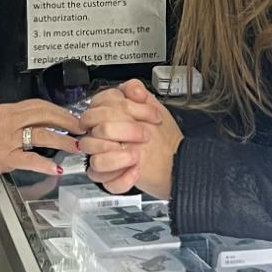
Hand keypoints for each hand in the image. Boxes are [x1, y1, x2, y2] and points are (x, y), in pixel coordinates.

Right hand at [0, 99, 83, 195]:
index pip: (38, 104)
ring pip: (41, 135)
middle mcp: (5, 121)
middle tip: (81, 129)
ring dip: (62, 141)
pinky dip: (44, 165)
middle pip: (44, 115)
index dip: (58, 110)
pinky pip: (29, 159)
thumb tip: (39, 125)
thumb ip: (14, 123)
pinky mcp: (2, 158)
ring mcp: (4, 139)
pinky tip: (55, 169)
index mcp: (4, 111)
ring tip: (75, 147)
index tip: (71, 117)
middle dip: (66, 121)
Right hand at [79, 79, 182, 198]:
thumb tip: (134, 90)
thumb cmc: (163, 138)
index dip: (125, 107)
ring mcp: (103, 157)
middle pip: (97, 129)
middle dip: (123, 130)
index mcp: (110, 117)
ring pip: (95, 159)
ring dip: (118, 157)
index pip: (100, 104)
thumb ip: (140, 94)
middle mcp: (103, 136)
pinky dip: (121, 178)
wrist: (176, 162)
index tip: (150, 115)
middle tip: (144, 135)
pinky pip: (104, 181)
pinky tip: (135, 171)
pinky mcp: (108, 178)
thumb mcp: (155, 109)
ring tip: (137, 156)